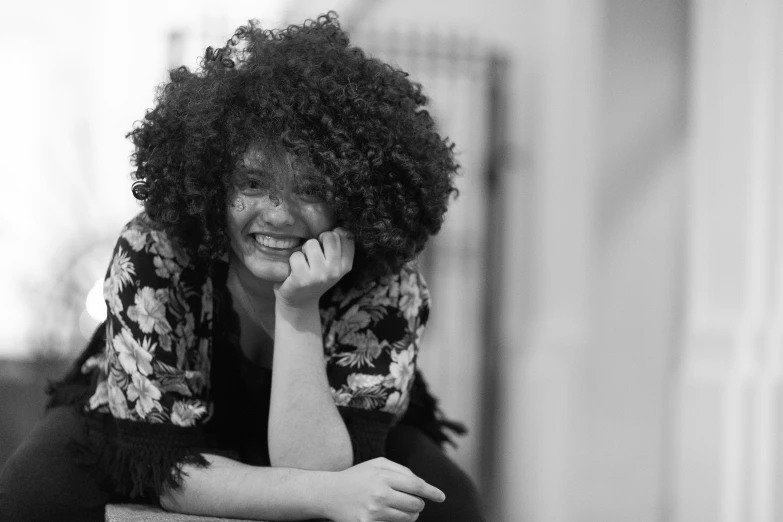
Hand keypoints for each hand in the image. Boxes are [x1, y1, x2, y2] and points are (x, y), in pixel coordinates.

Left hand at [274, 227, 353, 308]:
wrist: (299, 302)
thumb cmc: (314, 277)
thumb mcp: (332, 265)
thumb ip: (338, 248)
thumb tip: (339, 226)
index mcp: (346, 266)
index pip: (347, 236)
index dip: (335, 234)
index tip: (327, 244)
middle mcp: (336, 271)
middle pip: (330, 236)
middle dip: (318, 240)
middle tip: (313, 253)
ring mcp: (320, 276)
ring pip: (311, 244)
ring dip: (304, 250)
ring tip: (304, 262)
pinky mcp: (302, 279)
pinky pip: (296, 256)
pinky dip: (293, 260)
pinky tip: (295, 270)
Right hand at [319, 457, 444, 521]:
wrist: (329, 494)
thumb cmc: (358, 477)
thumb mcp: (377, 464)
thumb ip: (401, 470)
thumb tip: (422, 484)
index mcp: (383, 476)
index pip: (416, 485)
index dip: (432, 492)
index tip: (441, 497)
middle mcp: (379, 494)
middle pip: (416, 504)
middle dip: (418, 503)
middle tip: (411, 501)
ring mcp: (374, 512)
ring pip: (408, 518)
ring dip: (410, 514)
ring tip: (400, 507)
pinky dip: (397, 521)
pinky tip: (389, 514)